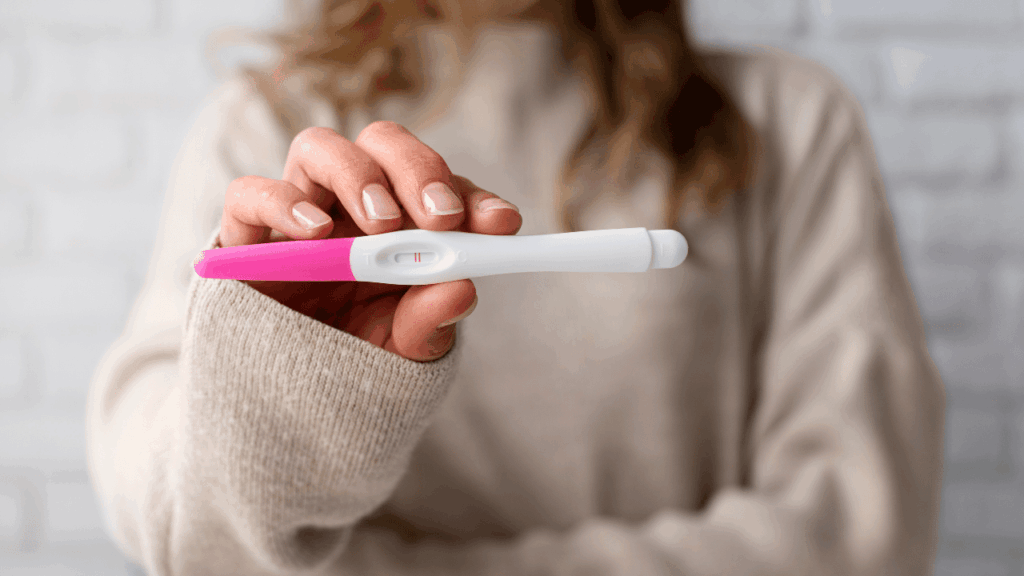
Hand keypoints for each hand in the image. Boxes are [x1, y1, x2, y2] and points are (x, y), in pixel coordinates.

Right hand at [219, 122, 521, 360]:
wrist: (285, 397)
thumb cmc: (355, 357)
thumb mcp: (403, 349)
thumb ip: (430, 322)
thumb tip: (463, 290)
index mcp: (402, 224)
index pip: (441, 188)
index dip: (474, 198)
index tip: (501, 223)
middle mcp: (350, 203)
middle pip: (383, 144)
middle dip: (419, 170)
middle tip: (440, 217)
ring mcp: (297, 210)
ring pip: (319, 147)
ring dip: (358, 175)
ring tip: (382, 225)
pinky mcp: (245, 234)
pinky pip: (249, 193)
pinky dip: (282, 202)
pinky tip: (316, 232)